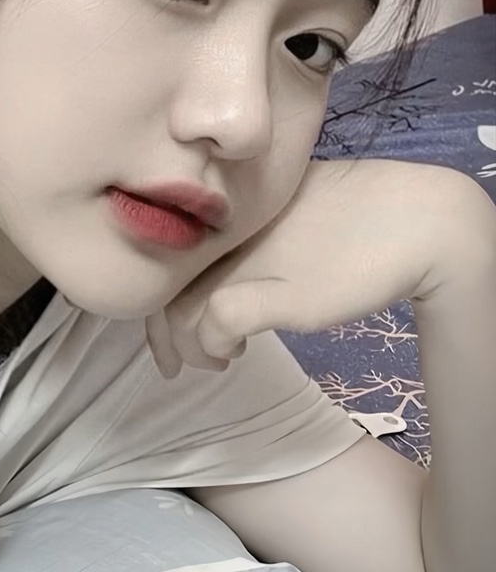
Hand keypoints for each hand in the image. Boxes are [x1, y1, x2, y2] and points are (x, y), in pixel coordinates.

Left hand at [146, 158, 489, 376]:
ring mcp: (246, 258)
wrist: (415, 221)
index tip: (165, 333)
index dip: (155, 298)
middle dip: (162, 334)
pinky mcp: (272, 289)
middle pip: (162, 286)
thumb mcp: (287, 217)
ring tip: (218, 359)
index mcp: (227, 207)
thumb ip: (247, 238)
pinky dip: (214, 345)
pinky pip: (217, 322)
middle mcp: (226, 229)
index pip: (165, 255)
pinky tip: (235, 353)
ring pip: (180, 310)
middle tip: (173, 364)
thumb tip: (217, 275)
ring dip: (190, 347)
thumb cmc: (356, 219)